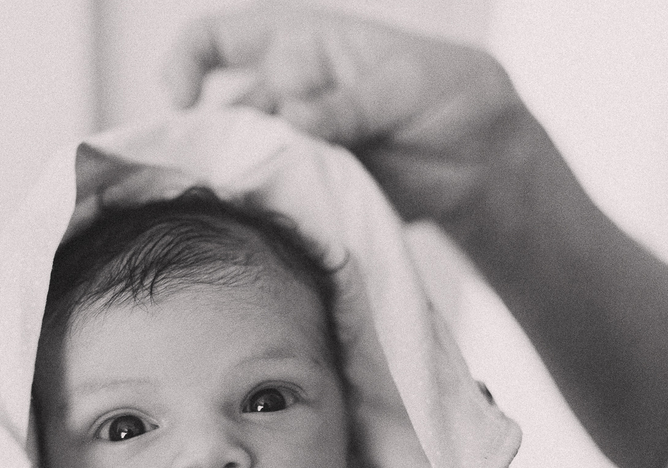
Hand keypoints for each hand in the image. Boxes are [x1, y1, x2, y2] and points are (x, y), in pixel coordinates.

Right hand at [164, 2, 537, 226]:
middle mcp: (286, 96)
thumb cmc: (450, 93)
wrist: (484, 158)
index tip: (183, 103)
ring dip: (243, 183)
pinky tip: (274, 228)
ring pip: (245, 163)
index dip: (187, 63)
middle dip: (219, 144)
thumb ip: (350, 102)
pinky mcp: (312, 190)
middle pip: (223, 115)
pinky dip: (270, 213)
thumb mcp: (407, 84)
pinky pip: (276, 201)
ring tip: (257, 206)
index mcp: (303, 46)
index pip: (221, 40)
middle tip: (240, 174)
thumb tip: (293, 118)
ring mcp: (296, 147)